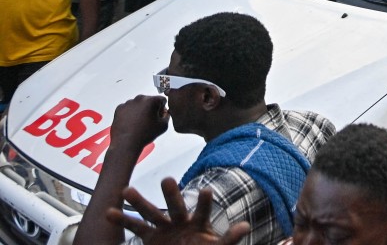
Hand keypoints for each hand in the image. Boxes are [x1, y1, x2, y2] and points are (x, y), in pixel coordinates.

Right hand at [105, 177, 249, 244]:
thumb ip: (229, 238)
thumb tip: (246, 226)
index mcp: (199, 223)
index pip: (203, 211)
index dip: (205, 202)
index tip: (206, 191)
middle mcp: (180, 220)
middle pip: (175, 206)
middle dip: (171, 194)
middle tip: (167, 180)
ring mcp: (164, 227)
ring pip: (151, 212)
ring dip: (140, 202)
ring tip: (126, 190)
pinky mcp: (150, 237)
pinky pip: (135, 227)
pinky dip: (122, 220)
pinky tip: (109, 211)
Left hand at [109, 95, 169, 150]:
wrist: (126, 143)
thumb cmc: (143, 135)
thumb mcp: (163, 126)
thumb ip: (167, 116)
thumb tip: (164, 113)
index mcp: (152, 101)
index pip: (161, 100)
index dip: (162, 109)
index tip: (159, 116)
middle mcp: (139, 99)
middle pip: (149, 100)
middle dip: (151, 109)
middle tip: (149, 121)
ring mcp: (128, 103)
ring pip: (138, 104)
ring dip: (140, 110)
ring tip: (139, 123)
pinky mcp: (120, 108)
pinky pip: (128, 108)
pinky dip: (130, 113)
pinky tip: (132, 123)